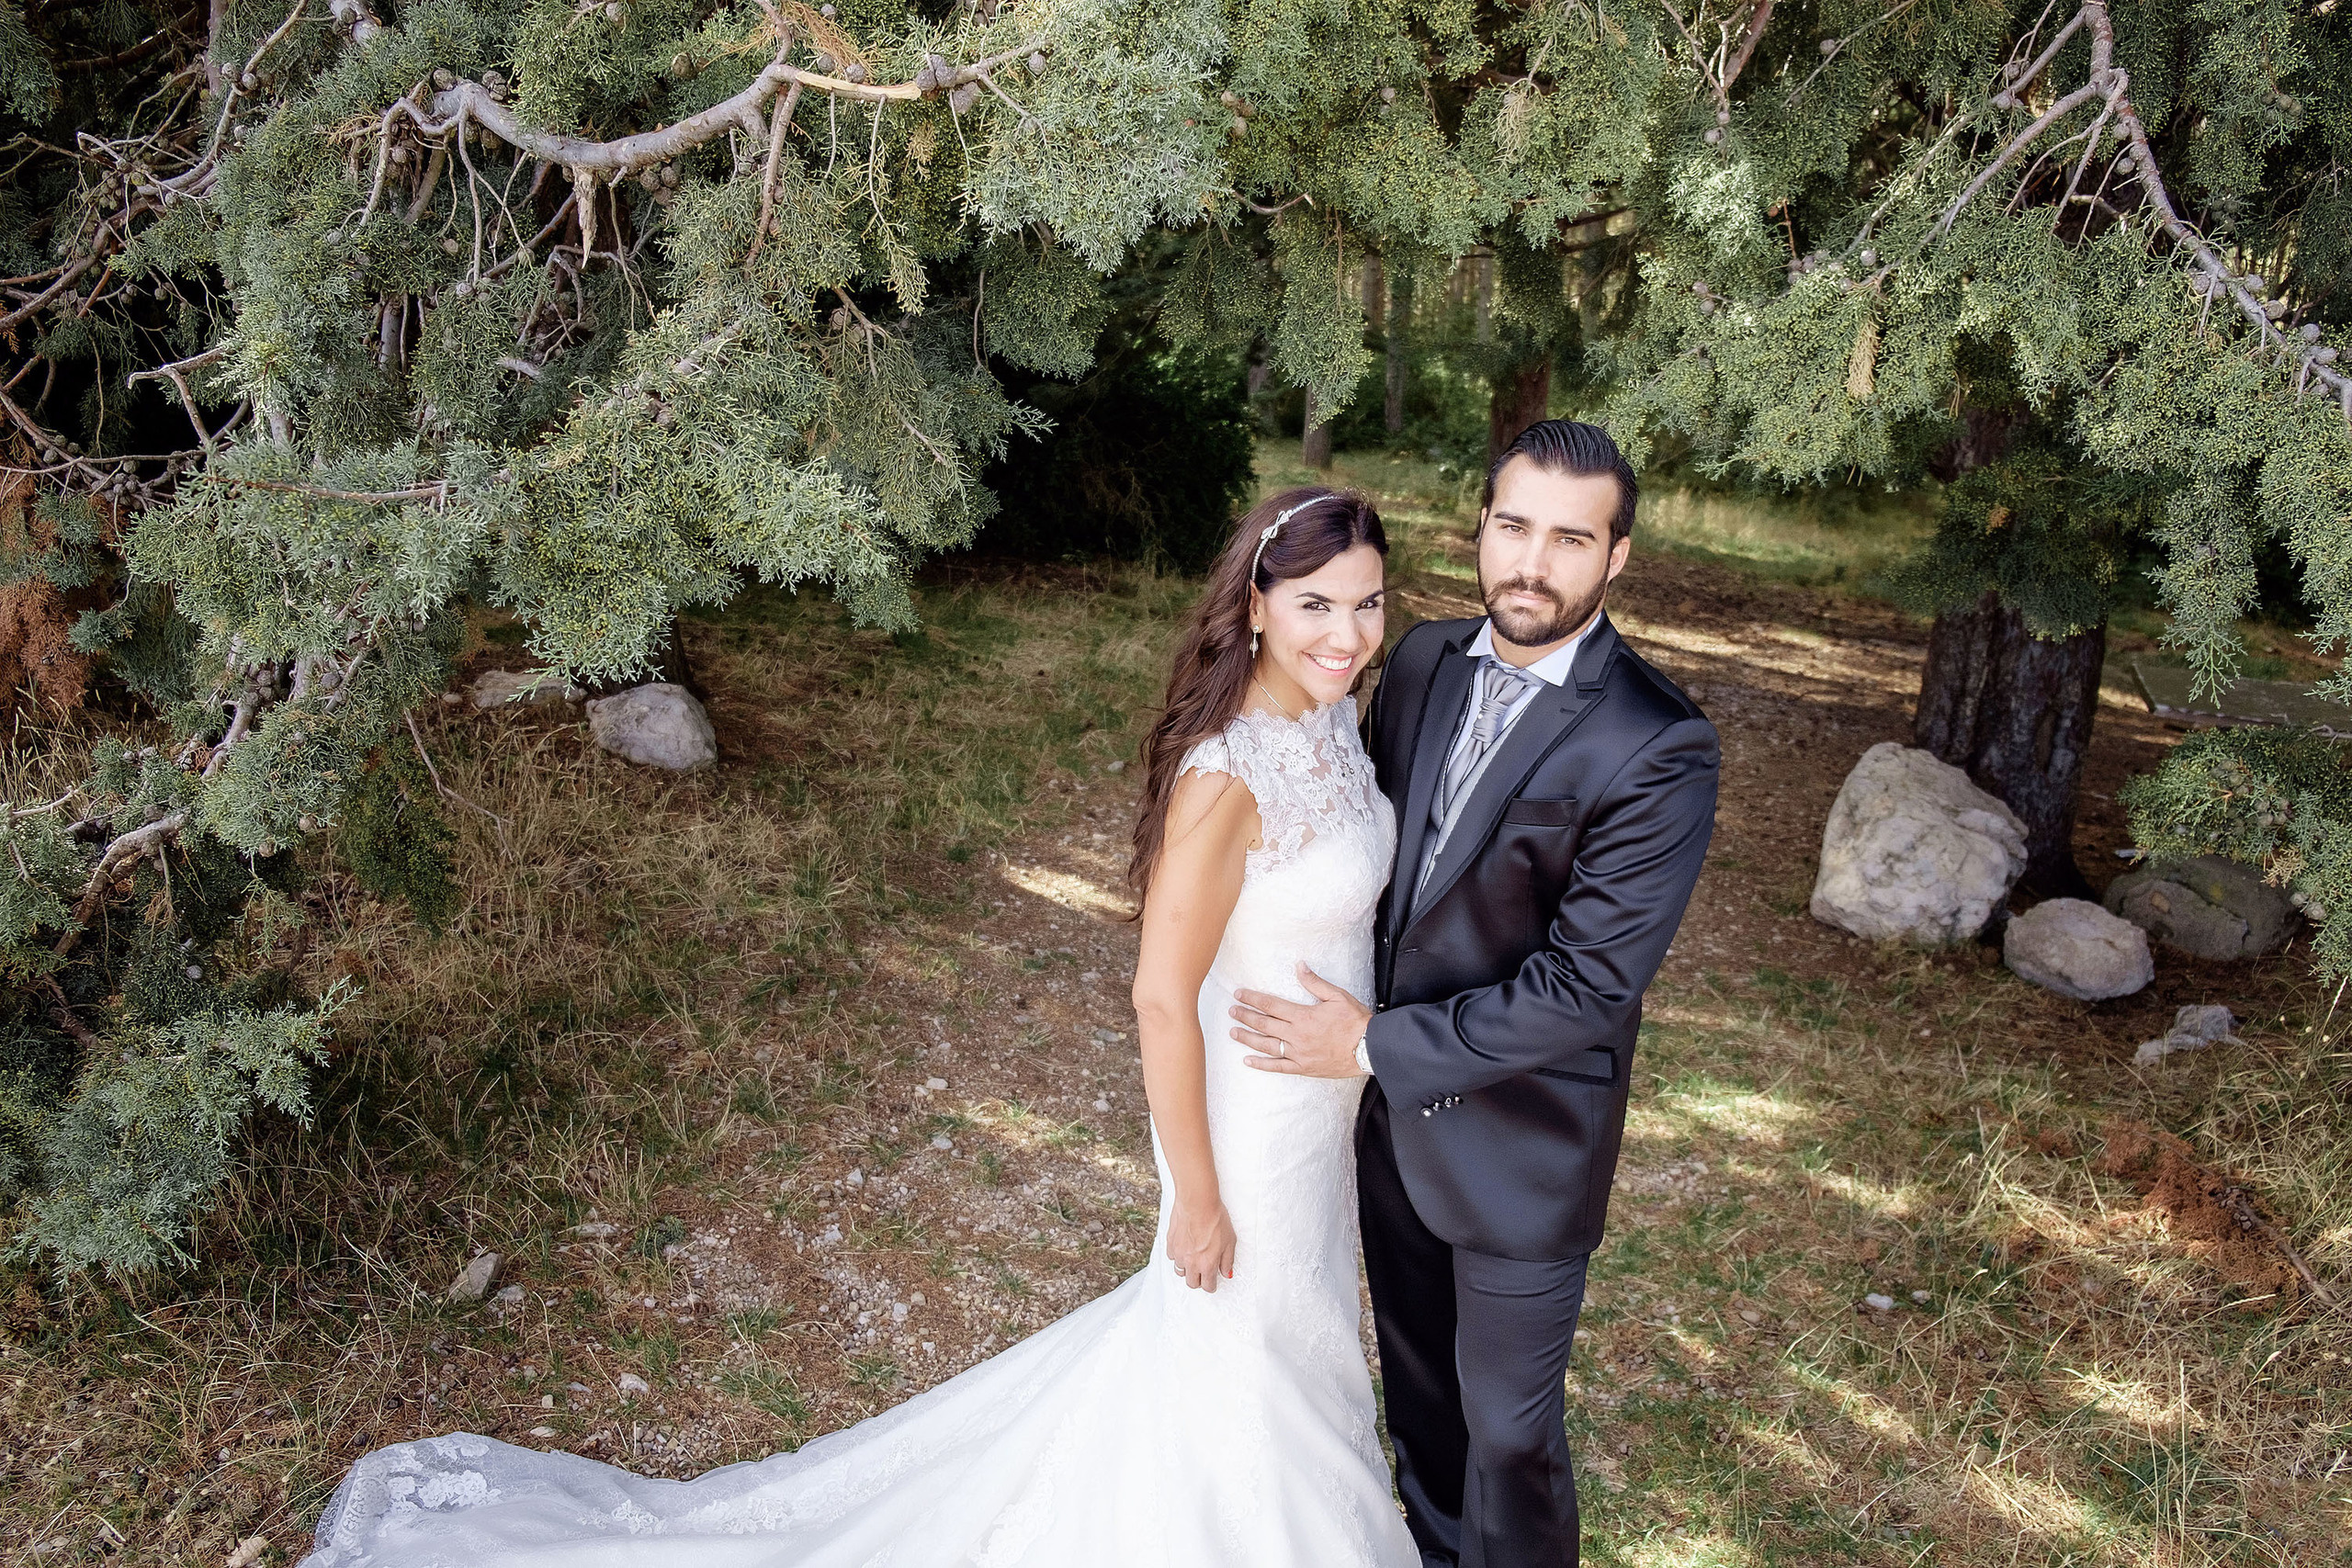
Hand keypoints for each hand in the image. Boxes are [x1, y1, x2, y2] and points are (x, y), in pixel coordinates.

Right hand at [1166, 1193, 1234, 1291]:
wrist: (1197, 1202)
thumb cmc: (1215, 1219)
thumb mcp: (1230, 1241)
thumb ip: (1227, 1260)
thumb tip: (1226, 1273)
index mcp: (1207, 1265)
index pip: (1208, 1286)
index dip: (1212, 1285)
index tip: (1213, 1281)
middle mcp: (1191, 1263)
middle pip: (1192, 1283)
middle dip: (1199, 1280)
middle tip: (1204, 1272)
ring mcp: (1179, 1254)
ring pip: (1180, 1271)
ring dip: (1187, 1269)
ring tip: (1193, 1260)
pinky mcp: (1170, 1243)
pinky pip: (1172, 1257)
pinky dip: (1178, 1256)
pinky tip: (1185, 1247)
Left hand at [1230, 964, 1371, 1078]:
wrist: (1369, 1048)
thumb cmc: (1355, 1021)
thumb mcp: (1337, 996)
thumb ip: (1314, 982)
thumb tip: (1299, 966)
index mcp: (1303, 1016)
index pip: (1270, 1005)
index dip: (1253, 998)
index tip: (1239, 994)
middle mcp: (1296, 1035)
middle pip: (1264, 1024)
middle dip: (1245, 1016)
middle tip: (1232, 1011)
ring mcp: (1298, 1054)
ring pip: (1267, 1045)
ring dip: (1248, 1038)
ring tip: (1233, 1032)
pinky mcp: (1303, 1068)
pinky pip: (1278, 1067)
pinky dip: (1262, 1064)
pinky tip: (1248, 1061)